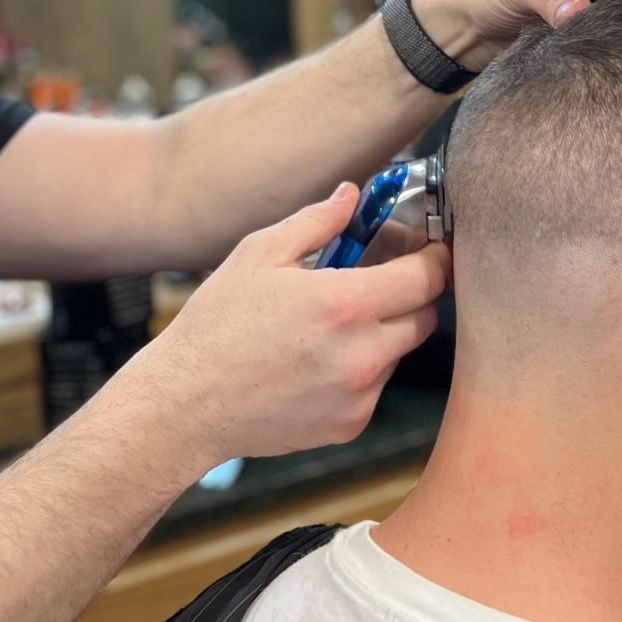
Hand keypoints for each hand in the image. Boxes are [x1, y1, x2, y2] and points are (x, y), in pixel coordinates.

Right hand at [143, 182, 446, 466]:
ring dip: (383, 334)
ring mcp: (359, 395)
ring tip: (330, 327)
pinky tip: (316, 362)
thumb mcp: (258, 255)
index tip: (431, 251)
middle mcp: (362, 354)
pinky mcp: (351, 425)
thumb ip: (316, 221)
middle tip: (377, 284)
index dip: (435, 259)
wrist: (186, 404)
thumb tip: (351, 196)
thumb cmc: (216, 327)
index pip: (427, 277)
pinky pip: (376, 387)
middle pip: (425, 317)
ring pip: (400, 352)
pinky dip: (360, 370)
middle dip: (409, 296)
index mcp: (344, 304)